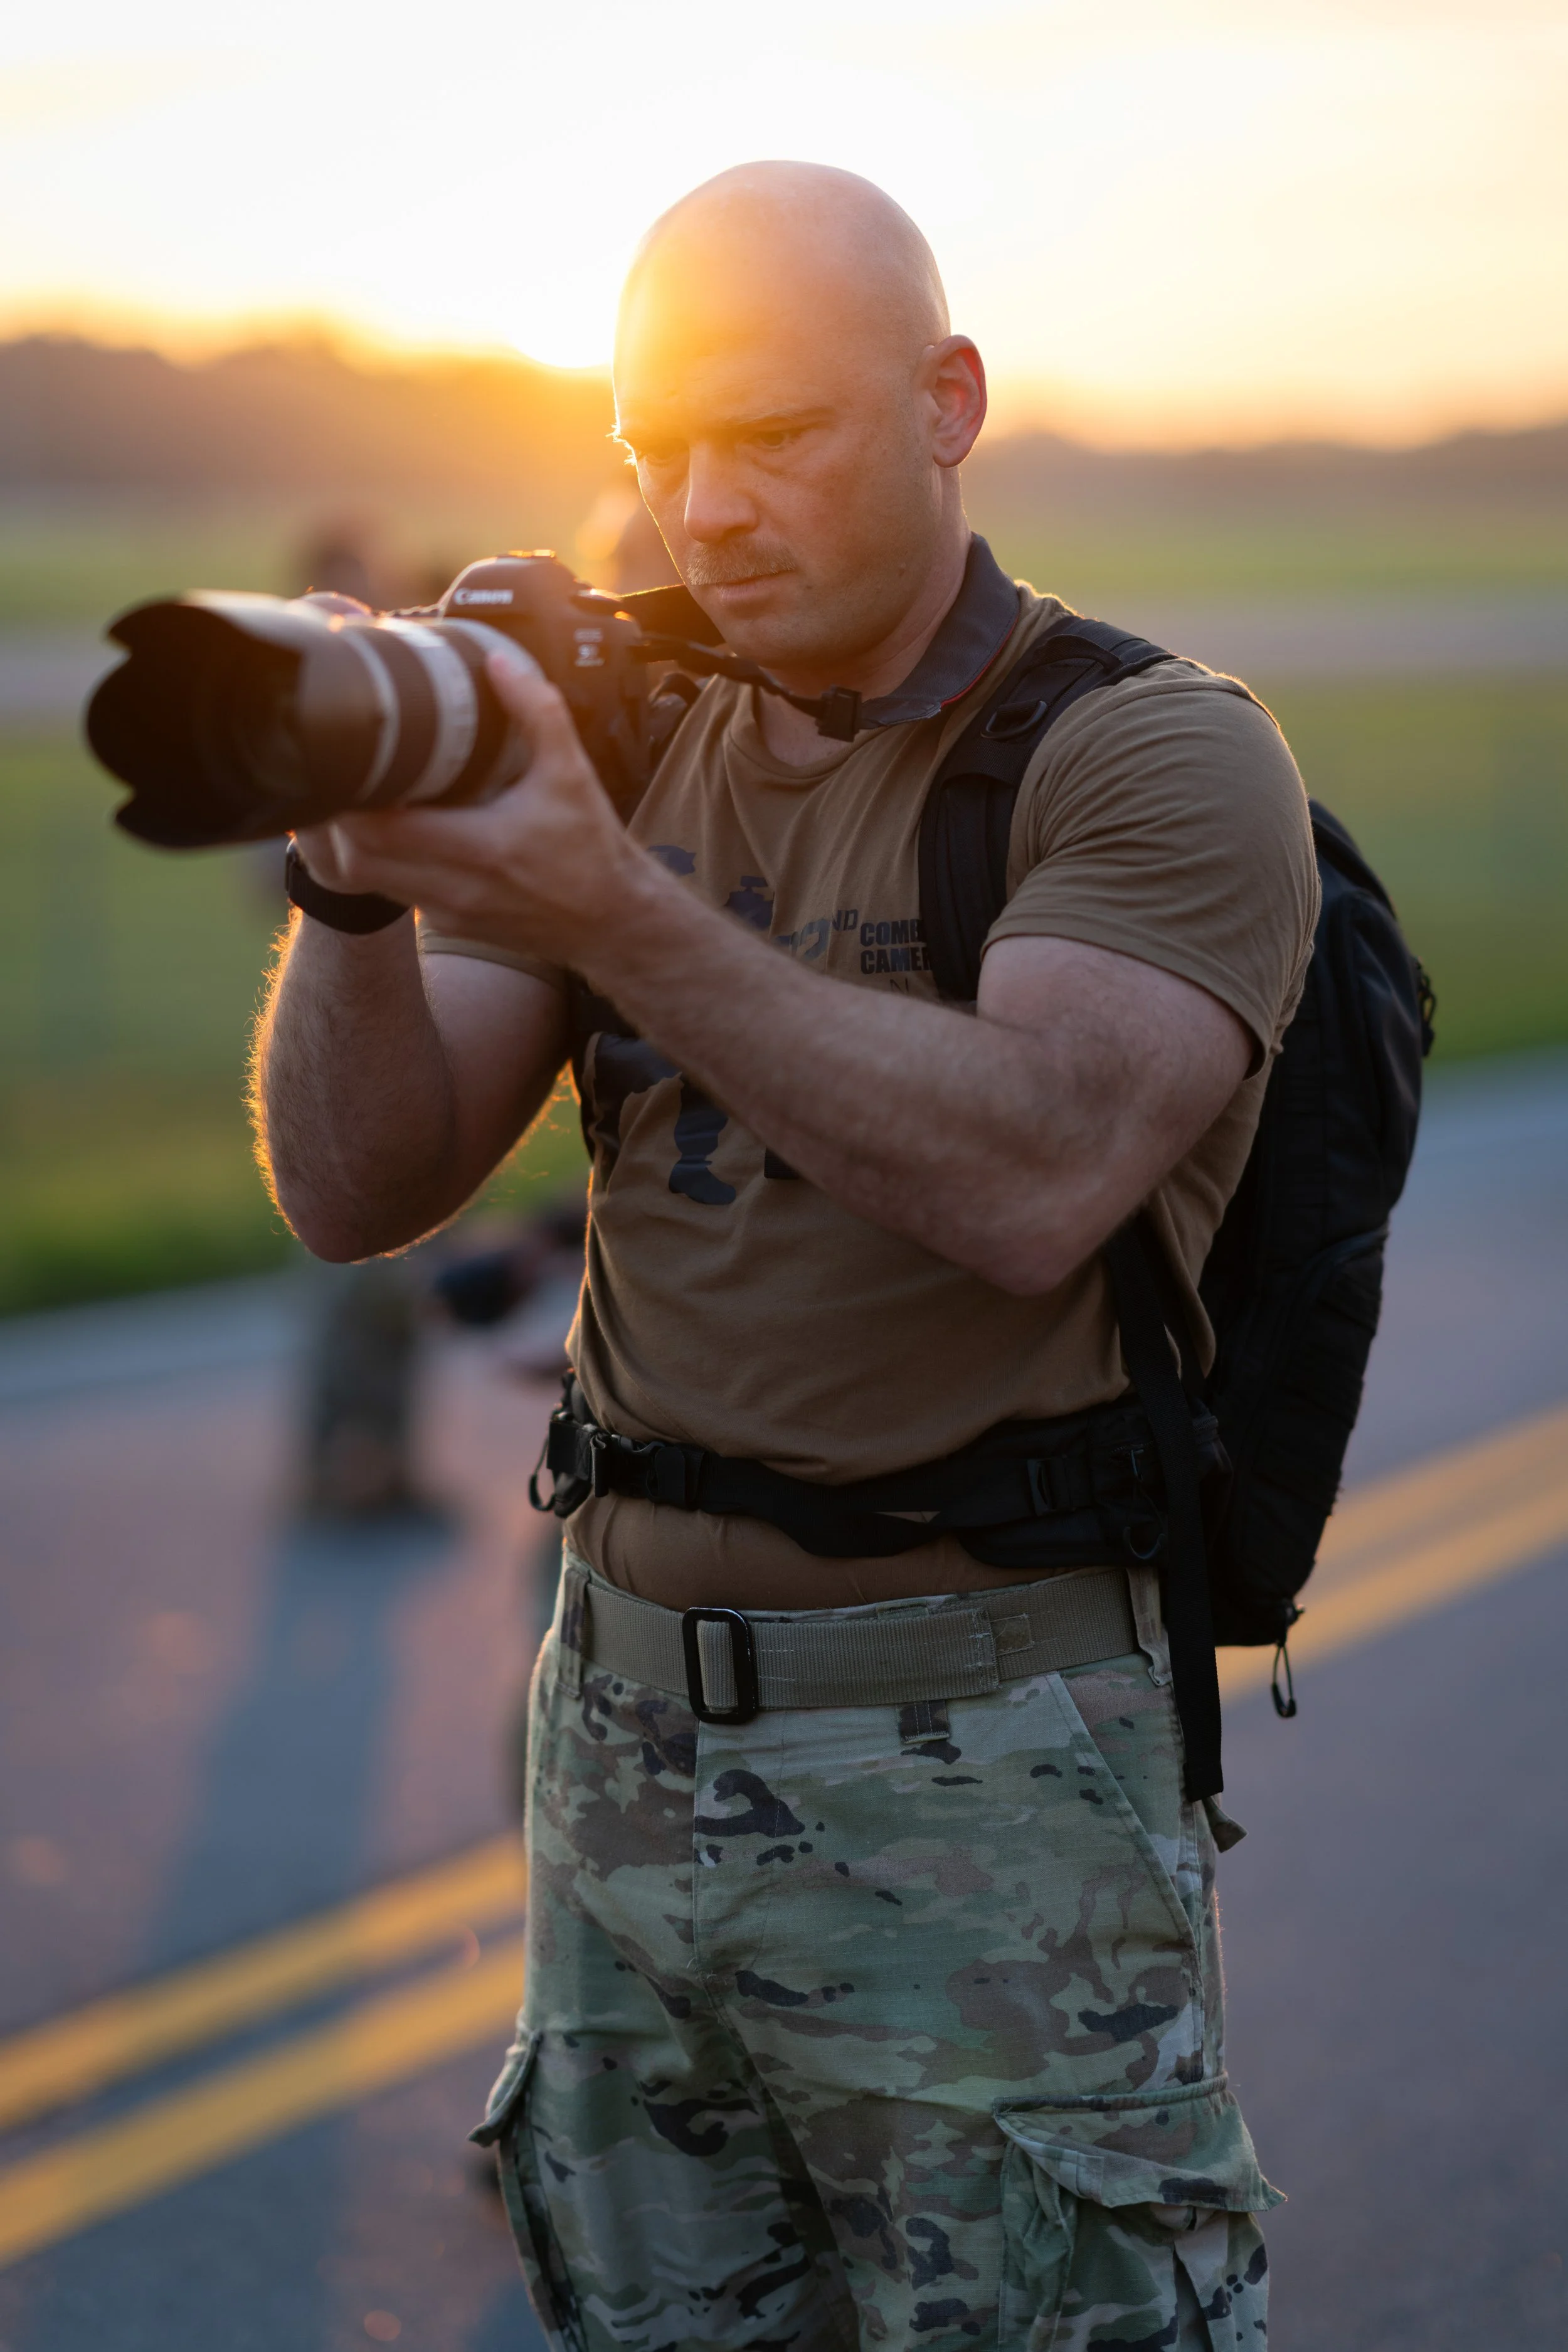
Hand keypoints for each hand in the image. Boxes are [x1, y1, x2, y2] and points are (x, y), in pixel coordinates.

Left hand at [293, 652, 660, 964]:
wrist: (613, 921)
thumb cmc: (592, 851)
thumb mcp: (571, 773)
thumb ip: (536, 712)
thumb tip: (499, 664)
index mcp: (482, 847)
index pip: (381, 829)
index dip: (349, 796)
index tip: (346, 757)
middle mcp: (455, 886)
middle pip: (355, 858)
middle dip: (336, 817)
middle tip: (338, 771)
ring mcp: (447, 909)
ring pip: (365, 879)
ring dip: (351, 840)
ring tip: (355, 794)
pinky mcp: (448, 920)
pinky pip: (391, 890)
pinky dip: (377, 860)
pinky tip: (389, 827)